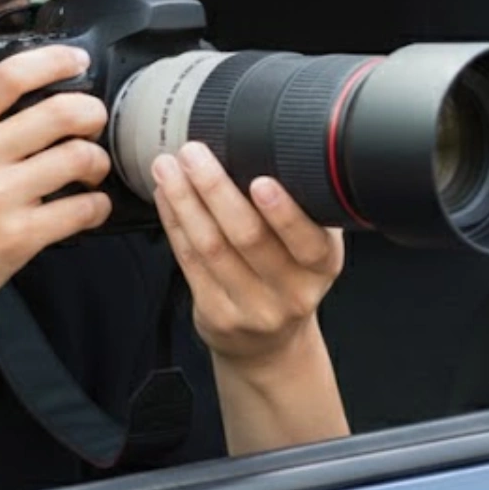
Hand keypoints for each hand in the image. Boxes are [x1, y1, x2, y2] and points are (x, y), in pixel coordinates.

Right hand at [0, 45, 112, 332]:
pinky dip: (97, 207)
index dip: (54, 61)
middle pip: (61, 113)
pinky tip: (90, 208)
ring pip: (78, 159)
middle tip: (94, 124)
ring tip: (91, 171)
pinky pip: (81, 210)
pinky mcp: (17, 237)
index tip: (77, 62)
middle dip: (93, 114)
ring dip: (97, 162)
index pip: (10, 76)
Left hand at [152, 142, 343, 365]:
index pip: (307, 240)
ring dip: (185, 201)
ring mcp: (253, 308)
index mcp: (323, 265)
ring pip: (212, 247)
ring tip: (167, 167)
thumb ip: (302, 209)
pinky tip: (165, 195)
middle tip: (194, 153)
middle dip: (216, 190)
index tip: (261, 180)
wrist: (269, 343)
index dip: (284, 213)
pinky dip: (174, 223)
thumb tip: (269, 146)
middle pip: (249, 237)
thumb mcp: (311, 248)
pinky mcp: (216, 314)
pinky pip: (189, 262)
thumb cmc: (289, 279)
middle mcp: (292, 291)